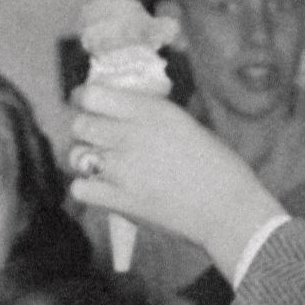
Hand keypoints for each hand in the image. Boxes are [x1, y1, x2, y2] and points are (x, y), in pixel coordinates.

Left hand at [67, 85, 281, 276]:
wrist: (229, 210)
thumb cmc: (218, 167)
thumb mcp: (185, 124)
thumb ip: (149, 117)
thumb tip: (119, 113)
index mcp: (151, 111)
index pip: (92, 94)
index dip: (83, 98)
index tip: (86, 104)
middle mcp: (131, 135)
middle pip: (79, 124)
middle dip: (85, 131)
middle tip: (98, 139)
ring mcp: (122, 169)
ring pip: (75, 155)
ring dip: (85, 159)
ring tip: (101, 166)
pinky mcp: (119, 201)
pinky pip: (79, 188)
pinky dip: (87, 188)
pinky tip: (103, 189)